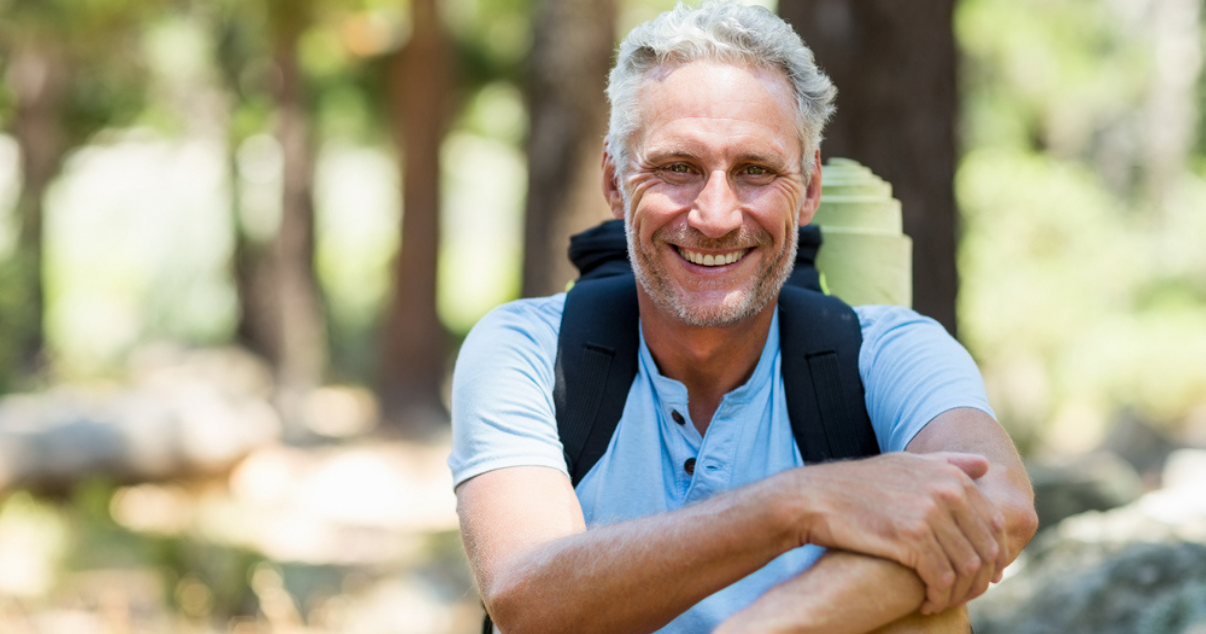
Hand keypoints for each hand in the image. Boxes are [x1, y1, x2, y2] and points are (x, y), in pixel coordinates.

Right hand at [790, 452, 1006, 613]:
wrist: (815, 498)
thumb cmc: (860, 485)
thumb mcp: (905, 463)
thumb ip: (948, 462)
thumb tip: (985, 466)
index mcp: (951, 476)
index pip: (994, 523)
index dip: (993, 554)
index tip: (983, 574)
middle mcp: (947, 491)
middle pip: (985, 548)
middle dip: (980, 579)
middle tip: (964, 595)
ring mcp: (929, 513)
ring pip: (966, 567)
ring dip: (959, 593)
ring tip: (943, 601)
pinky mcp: (910, 538)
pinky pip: (941, 578)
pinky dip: (938, 597)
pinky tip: (926, 604)